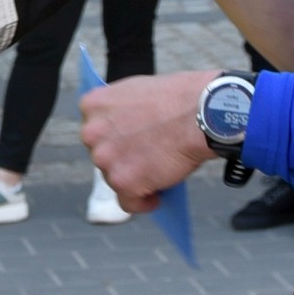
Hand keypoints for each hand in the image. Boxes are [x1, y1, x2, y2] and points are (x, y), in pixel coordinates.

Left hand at [80, 69, 220, 213]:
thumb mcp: (137, 92)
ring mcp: (105, 158)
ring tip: (155, 175)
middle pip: (103, 154)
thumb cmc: (179, 99)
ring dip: (132, 179)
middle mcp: (92, 132)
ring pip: (114, 179)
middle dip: (121, 158)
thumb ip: (120, 112)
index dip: (114, 138)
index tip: (126, 143)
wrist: (201, 113)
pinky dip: (142, 202)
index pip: (95, 129)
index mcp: (93, 105)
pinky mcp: (122, 181)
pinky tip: (155, 197)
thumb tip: (122, 132)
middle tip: (143, 160)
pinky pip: (128, 202)